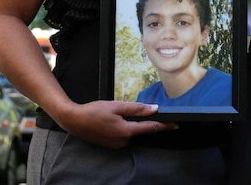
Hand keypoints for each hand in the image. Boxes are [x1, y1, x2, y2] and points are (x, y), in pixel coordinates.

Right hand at [55, 100, 177, 148]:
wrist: (74, 120)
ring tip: (113, 114)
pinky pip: (123, 135)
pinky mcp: (110, 145)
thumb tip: (154, 109)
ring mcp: (116, 145)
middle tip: (126, 109)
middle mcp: (123, 141)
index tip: (176, 124)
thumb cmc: (94, 111)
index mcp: (126, 131)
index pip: (150, 128)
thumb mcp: (117, 106)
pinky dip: (122, 127)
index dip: (164, 125)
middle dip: (141, 121)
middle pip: (140, 130)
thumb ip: (137, 109)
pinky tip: (112, 120)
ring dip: (130, 123)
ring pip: (131, 132)